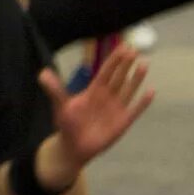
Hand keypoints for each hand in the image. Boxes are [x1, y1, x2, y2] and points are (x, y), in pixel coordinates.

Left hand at [38, 43, 154, 171]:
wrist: (74, 147)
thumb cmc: (67, 125)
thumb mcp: (60, 106)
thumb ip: (54, 90)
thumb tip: (42, 73)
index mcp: (94, 90)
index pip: (106, 71)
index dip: (114, 60)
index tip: (123, 47)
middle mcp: (108, 96)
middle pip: (119, 77)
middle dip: (126, 64)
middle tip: (134, 49)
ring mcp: (117, 108)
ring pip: (128, 90)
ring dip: (136, 78)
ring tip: (144, 64)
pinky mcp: (123, 122)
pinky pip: (135, 110)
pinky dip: (143, 102)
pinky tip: (151, 91)